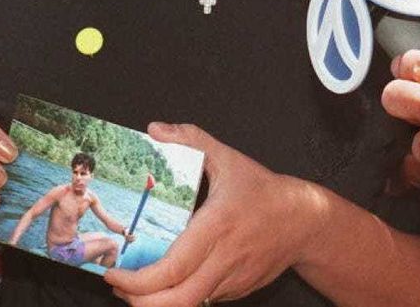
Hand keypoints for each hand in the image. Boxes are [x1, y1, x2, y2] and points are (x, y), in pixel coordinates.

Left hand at [106, 123, 320, 305]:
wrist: (303, 221)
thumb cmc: (262, 189)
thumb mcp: (227, 158)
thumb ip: (191, 139)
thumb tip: (155, 129)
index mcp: (217, 226)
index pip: (173, 268)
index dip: (139, 281)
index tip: (115, 274)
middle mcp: (224, 259)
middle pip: (177, 301)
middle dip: (141, 303)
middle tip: (119, 287)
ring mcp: (232, 279)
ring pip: (189, 306)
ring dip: (158, 304)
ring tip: (137, 288)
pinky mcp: (237, 290)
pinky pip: (204, 299)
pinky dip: (182, 296)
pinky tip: (171, 281)